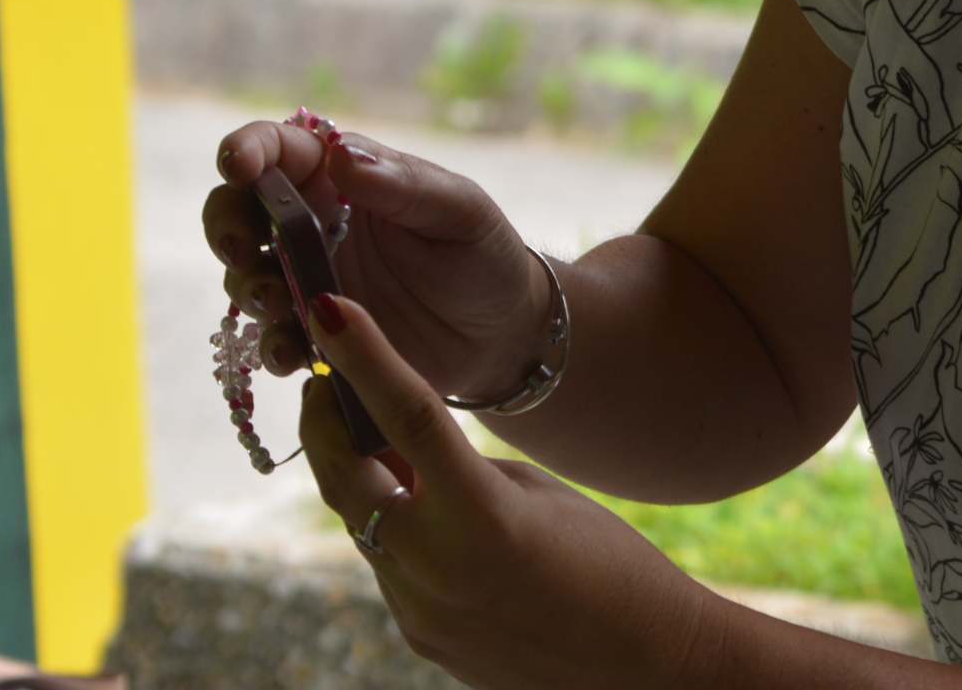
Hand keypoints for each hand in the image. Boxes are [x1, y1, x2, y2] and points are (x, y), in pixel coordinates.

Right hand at [202, 115, 551, 397]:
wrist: (504, 336)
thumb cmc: (485, 255)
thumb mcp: (460, 211)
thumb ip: (403, 184)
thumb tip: (341, 155)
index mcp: (345, 178)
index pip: (280, 149)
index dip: (247, 149)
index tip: (238, 166)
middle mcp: (314, 225)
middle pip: (239, 210)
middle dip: (226, 223)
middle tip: (241, 245)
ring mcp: (309, 281)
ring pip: (247, 275)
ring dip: (250, 286)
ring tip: (281, 300)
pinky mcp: (315, 334)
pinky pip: (273, 338)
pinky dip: (272, 345)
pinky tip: (294, 353)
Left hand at [297, 289, 715, 689]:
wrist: (640, 664)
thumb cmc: (609, 563)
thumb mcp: (538, 495)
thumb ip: (463, 471)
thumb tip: (405, 459)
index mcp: (481, 515)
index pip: (406, 416)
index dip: (361, 357)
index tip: (326, 308)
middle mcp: (435, 566)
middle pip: (346, 476)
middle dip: (326, 423)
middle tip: (321, 379)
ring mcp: (418, 610)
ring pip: (362, 524)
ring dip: (365, 480)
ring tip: (382, 445)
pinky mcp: (419, 636)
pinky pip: (388, 568)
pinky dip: (397, 532)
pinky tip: (430, 519)